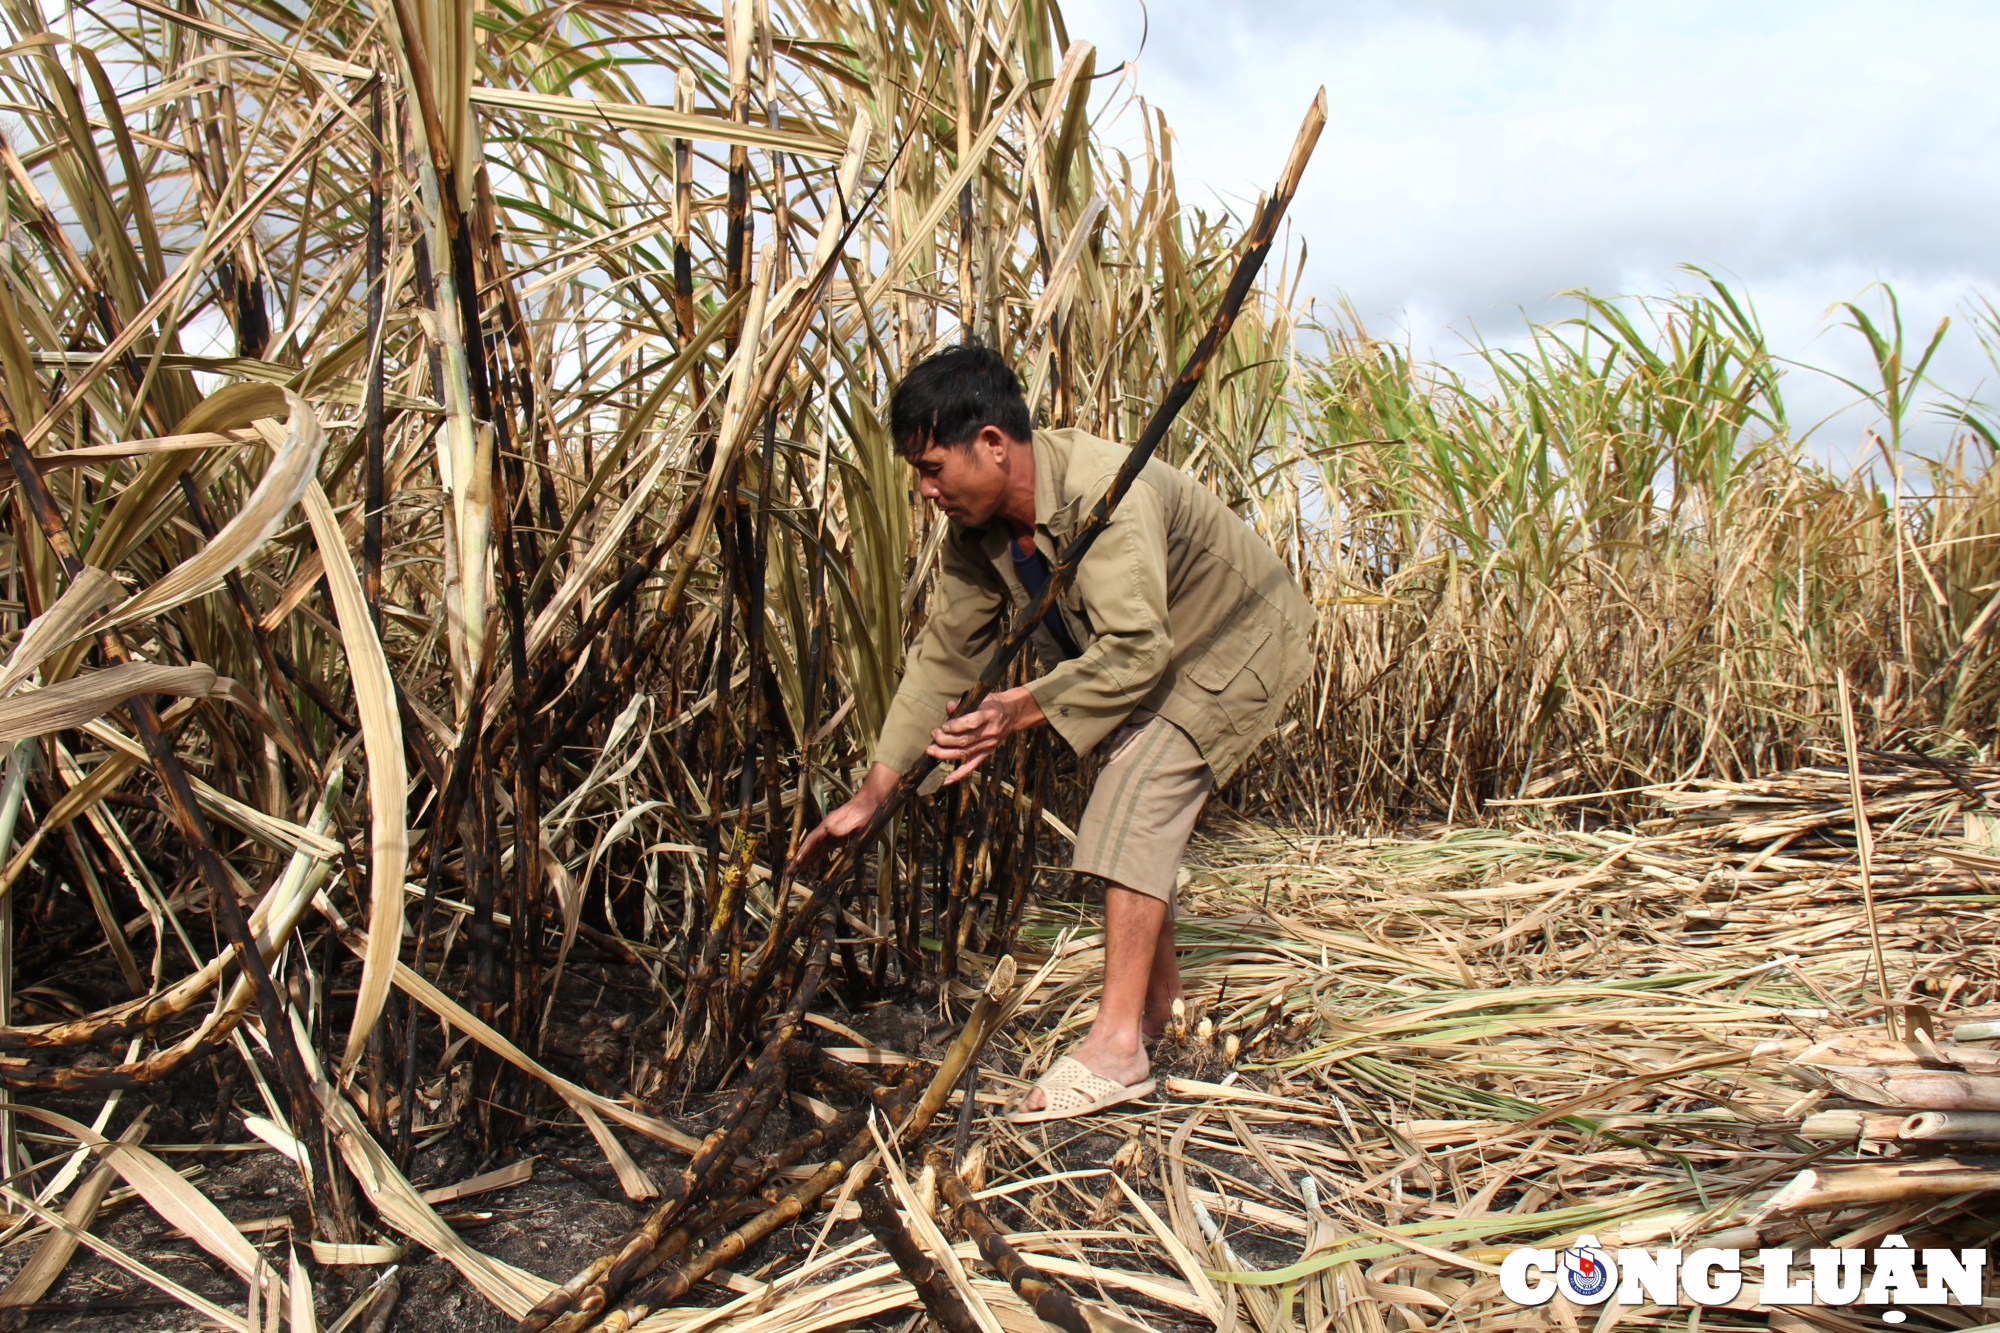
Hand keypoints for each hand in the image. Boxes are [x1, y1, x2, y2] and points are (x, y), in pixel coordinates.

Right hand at [790, 762, 899, 873]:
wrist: (871, 803)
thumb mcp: (855, 819)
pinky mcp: (838, 838)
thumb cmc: (864, 810)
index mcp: (828, 824)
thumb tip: (828, 831)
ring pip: (816, 849)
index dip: (804, 851)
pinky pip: (824, 850)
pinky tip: (815, 866)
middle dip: (801, 858)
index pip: (812, 839)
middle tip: (791, 871)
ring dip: (808, 860)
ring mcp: (831, 834)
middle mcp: (827, 830)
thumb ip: (842, 826)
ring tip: (800, 872)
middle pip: (811, 846)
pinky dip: (818, 858)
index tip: (797, 861)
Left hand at [926, 686, 1045, 784]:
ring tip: (931, 750)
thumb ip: (964, 703)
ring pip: (964, 753)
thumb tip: (949, 707)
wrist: (1012, 714)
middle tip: (934, 735)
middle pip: (965, 740)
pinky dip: (959, 774)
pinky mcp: (986, 753)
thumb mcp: (981, 698)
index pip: (971, 723)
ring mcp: (988, 745)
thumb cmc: (992, 704)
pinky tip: (947, 779)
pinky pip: (972, 765)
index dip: (955, 726)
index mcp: (989, 714)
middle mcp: (989, 731)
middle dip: (945, 740)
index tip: (944, 726)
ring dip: (945, 754)